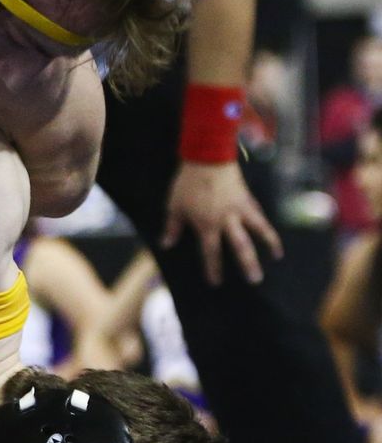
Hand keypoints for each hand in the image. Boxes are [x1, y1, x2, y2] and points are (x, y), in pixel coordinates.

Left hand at [160, 161, 283, 285]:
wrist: (207, 158)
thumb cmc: (187, 183)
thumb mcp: (174, 206)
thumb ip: (172, 228)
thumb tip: (166, 245)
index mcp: (207, 225)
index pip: (211, 252)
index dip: (213, 269)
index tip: (216, 283)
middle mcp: (227, 220)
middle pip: (241, 247)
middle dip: (248, 265)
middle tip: (255, 281)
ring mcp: (240, 209)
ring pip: (259, 230)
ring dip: (269, 244)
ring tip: (277, 257)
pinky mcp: (248, 198)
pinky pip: (259, 215)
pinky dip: (266, 225)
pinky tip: (270, 233)